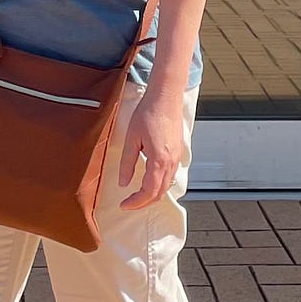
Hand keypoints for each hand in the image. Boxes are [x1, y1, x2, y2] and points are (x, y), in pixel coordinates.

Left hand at [119, 89, 188, 208]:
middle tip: (129, 204)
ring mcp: (176, 158)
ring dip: (153, 195)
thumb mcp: (131, 138)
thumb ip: (127, 163)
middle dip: (144, 203)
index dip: (136, 202)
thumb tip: (123, 182)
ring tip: (137, 196)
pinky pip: (171, 176)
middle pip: (160, 193)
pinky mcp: (178, 152)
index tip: (124, 205)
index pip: (149, 192)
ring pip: (167, 186)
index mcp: (159, 160)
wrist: (166, 97)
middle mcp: (171, 162)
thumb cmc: (149, 112)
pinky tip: (150, 182)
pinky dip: (160, 185)